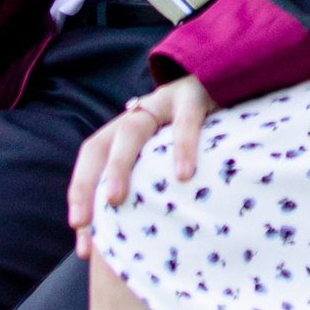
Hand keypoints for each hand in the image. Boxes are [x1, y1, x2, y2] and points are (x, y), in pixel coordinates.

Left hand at [68, 75, 213, 248]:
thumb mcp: (169, 149)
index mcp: (127, 127)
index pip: (92, 156)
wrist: (230, 75)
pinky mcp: (195, 97)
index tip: (80, 233)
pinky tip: (183, 176)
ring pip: (131, 131)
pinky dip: (182, 147)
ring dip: (118, 166)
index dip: (80, 190)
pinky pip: (185, 121)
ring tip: (115, 200)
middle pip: (100, 145)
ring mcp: (164, 102)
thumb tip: (137, 234)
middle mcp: (138, 113)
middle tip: (83, 223)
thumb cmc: (199, 128)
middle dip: (86, 183)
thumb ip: (151, 178)